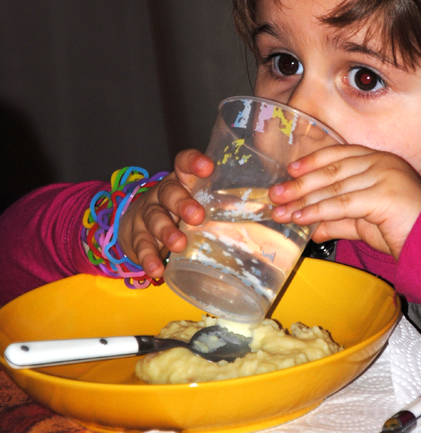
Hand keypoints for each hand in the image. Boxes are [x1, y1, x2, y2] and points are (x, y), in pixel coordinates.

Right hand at [118, 150, 213, 279]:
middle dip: (182, 203)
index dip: (193, 163)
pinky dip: (148, 258)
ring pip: (154, 218)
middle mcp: (162, 194)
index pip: (184, 164)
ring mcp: (148, 214)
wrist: (136, 225)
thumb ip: (225, 205)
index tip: (207, 167)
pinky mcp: (137, 236)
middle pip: (169, 192)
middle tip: (197, 216)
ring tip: (179, 244)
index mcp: (182, 181)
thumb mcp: (199, 203)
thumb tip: (271, 214)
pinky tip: (156, 270)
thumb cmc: (181, 212)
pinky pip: (141, 246)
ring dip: (166, 232)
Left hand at [268, 145, 420, 258]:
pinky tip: (302, 219)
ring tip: (282, 212)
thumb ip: (338, 220)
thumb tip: (311, 228)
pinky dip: (319, 211)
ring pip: (334, 187)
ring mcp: (383, 175)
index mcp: (378, 160)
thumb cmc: (403, 229)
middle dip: (300, 184)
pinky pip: (342, 203)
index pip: (339, 154)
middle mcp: (381, 162)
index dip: (313, 162)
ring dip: (304, 200)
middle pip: (331, 170)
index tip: (290, 171)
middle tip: (275, 195)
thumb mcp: (363, 222)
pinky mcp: (382, 194)